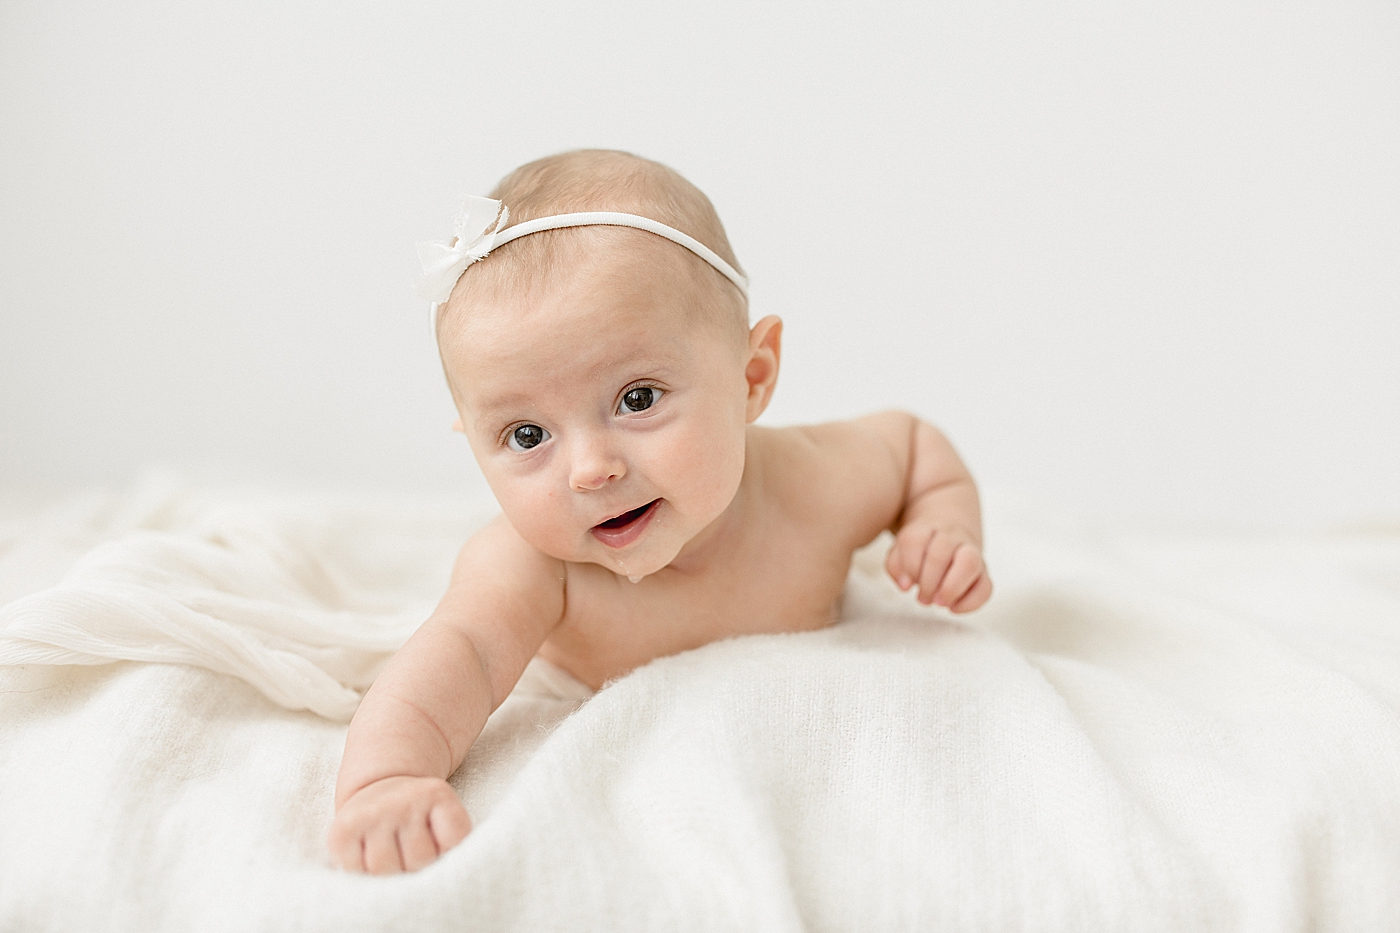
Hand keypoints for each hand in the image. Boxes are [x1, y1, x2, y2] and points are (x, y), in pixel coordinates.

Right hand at [328, 775, 470, 873]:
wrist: (378, 788)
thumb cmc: (418, 818)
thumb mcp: (444, 821)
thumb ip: (452, 847)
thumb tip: (431, 890)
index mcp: (436, 794)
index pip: (454, 843)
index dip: (448, 855)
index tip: (439, 846)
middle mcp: (403, 800)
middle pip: (420, 861)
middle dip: (418, 868)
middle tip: (410, 853)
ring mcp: (372, 815)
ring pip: (386, 872)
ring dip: (390, 876)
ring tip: (390, 858)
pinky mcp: (342, 833)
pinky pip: (355, 874)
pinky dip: (362, 878)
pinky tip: (366, 862)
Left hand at [885, 523, 991, 611]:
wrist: (951, 526)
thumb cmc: (921, 547)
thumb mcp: (901, 550)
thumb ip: (896, 565)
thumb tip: (905, 585)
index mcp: (926, 528)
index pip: (914, 540)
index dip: (909, 566)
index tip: (907, 584)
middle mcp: (951, 536)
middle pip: (942, 550)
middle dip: (929, 580)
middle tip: (923, 598)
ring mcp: (971, 552)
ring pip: (970, 562)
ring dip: (952, 588)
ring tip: (940, 602)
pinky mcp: (983, 572)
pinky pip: (986, 586)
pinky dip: (970, 602)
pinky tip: (954, 608)